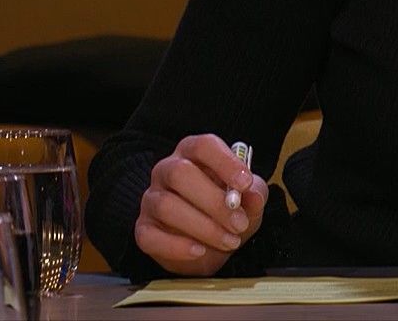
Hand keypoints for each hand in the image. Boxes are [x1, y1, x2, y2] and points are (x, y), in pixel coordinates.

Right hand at [135, 134, 268, 276]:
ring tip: (229, 241)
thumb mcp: (248, 201)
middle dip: (214, 201)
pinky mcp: (143, 228)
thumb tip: (254, 196)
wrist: (210, 245)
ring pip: (167, 206)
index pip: (203, 146)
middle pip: (180, 173)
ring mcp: (152, 199)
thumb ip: (254, 195)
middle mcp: (167, 170)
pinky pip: (150, 236)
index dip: (224, 163)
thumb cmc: (227, 211)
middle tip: (239, 223)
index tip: (245, 184)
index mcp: (193, 153)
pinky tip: (199, 250)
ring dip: (203, 227)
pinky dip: (176, 247)